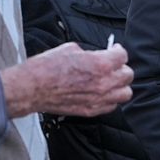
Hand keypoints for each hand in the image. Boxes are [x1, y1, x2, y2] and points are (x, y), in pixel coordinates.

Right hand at [0, 43, 132, 118]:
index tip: (114, 50)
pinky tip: (102, 93)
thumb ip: (89, 53)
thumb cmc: (46, 67)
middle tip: (113, 65)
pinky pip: (111, 106)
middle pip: (128, 75)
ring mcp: (99, 99)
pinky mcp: (91, 110)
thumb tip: (95, 55)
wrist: (31, 88)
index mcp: (100, 64)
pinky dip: (110, 99)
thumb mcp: (70, 49)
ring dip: (120, 86)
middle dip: (121, 68)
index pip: (123, 56)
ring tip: (111, 81)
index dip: (118, 51)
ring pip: (125, 94)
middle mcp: (104, 83)